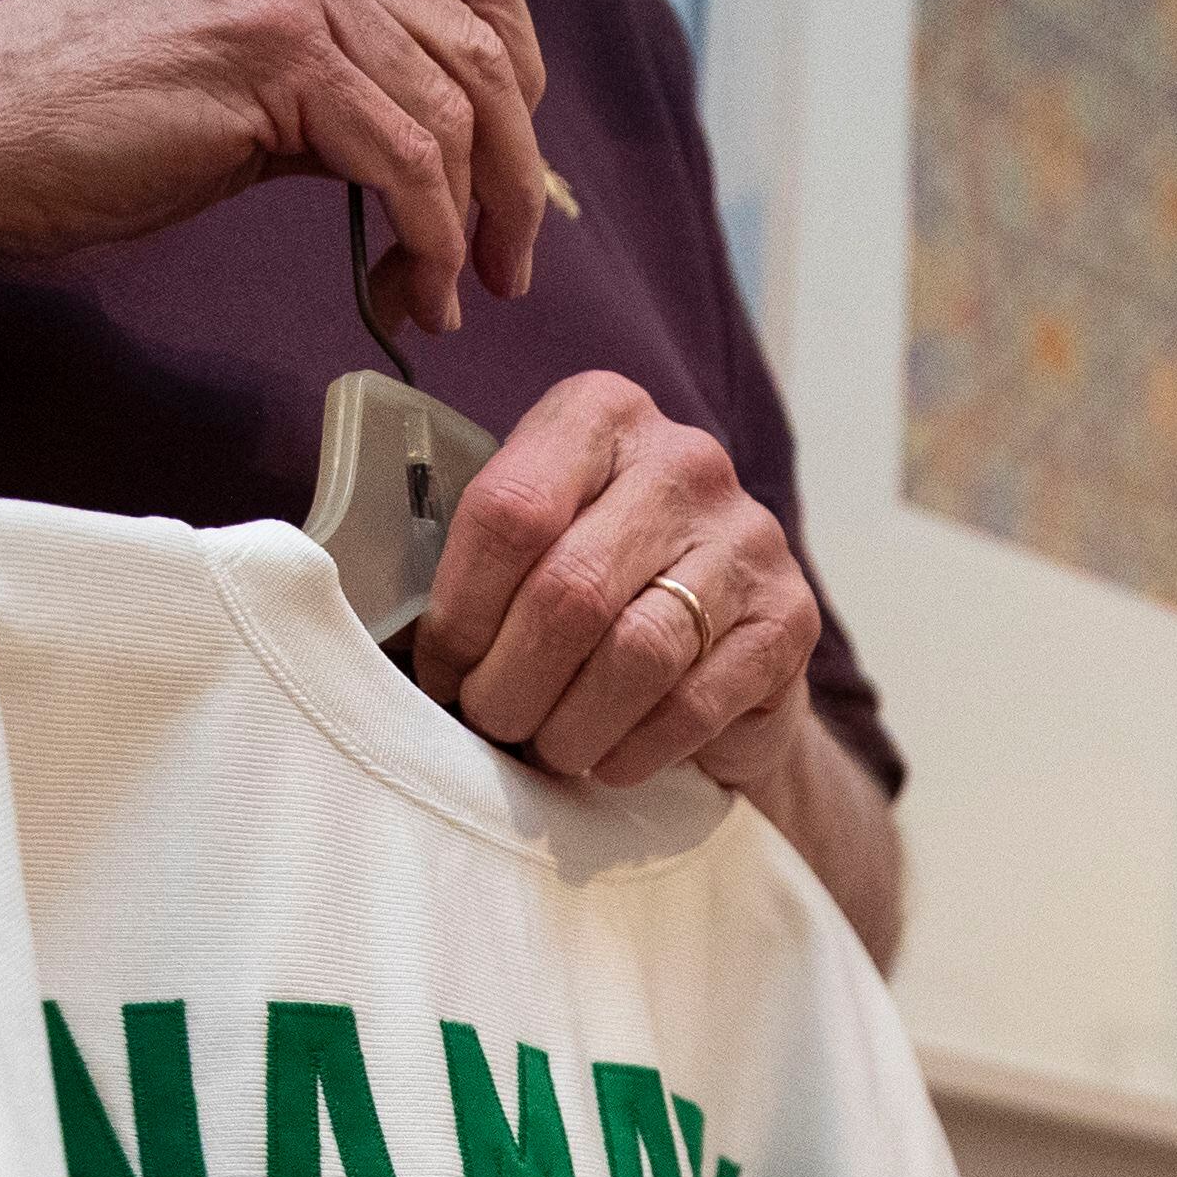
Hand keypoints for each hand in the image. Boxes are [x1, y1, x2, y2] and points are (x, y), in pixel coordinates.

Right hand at [0, 0, 548, 332]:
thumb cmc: (64, 125)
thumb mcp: (219, 73)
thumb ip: (316, 80)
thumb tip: (402, 149)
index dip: (512, 68)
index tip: (505, 167)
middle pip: (480, 32)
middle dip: (516, 163)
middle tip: (512, 256)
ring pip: (455, 102)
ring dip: (477, 219)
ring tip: (458, 293)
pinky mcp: (275, 57)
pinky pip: (406, 157)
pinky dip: (432, 239)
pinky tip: (415, 294)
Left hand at [411, 372, 820, 788]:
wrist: (715, 649)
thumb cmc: (588, 598)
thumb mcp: (525, 551)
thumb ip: (467, 567)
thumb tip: (387, 644)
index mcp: (596, 417)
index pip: (507, 514)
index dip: (458, 618)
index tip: (441, 675)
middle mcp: (682, 460)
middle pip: (567, 593)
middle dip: (508, 688)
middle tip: (492, 726)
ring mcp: (747, 537)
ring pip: (633, 655)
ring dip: (568, 729)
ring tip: (547, 749)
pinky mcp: (789, 620)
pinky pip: (691, 705)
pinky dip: (632, 752)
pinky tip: (608, 759)